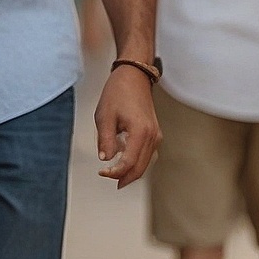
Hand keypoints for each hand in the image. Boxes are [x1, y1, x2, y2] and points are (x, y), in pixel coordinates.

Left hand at [94, 67, 159, 185]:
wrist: (134, 77)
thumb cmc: (119, 92)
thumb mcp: (104, 116)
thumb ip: (106, 140)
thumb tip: (106, 159)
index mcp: (141, 132)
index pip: (129, 162)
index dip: (115, 172)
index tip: (102, 172)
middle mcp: (152, 136)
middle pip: (141, 167)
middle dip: (125, 177)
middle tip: (111, 181)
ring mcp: (156, 135)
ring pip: (146, 162)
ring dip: (132, 171)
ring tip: (117, 176)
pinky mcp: (154, 133)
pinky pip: (148, 154)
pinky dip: (138, 162)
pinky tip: (127, 162)